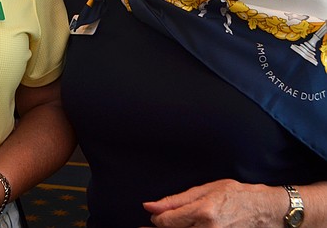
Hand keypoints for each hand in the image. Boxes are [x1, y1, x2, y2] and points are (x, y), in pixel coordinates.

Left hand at [142, 179, 284, 226]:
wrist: (266, 210)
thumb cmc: (236, 195)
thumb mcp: (205, 190)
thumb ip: (176, 200)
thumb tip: (149, 206)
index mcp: (203, 212)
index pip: (167, 221)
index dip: (157, 218)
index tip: (156, 214)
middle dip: (164, 227)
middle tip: (155, 223)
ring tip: (175, 224)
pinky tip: (186, 227)